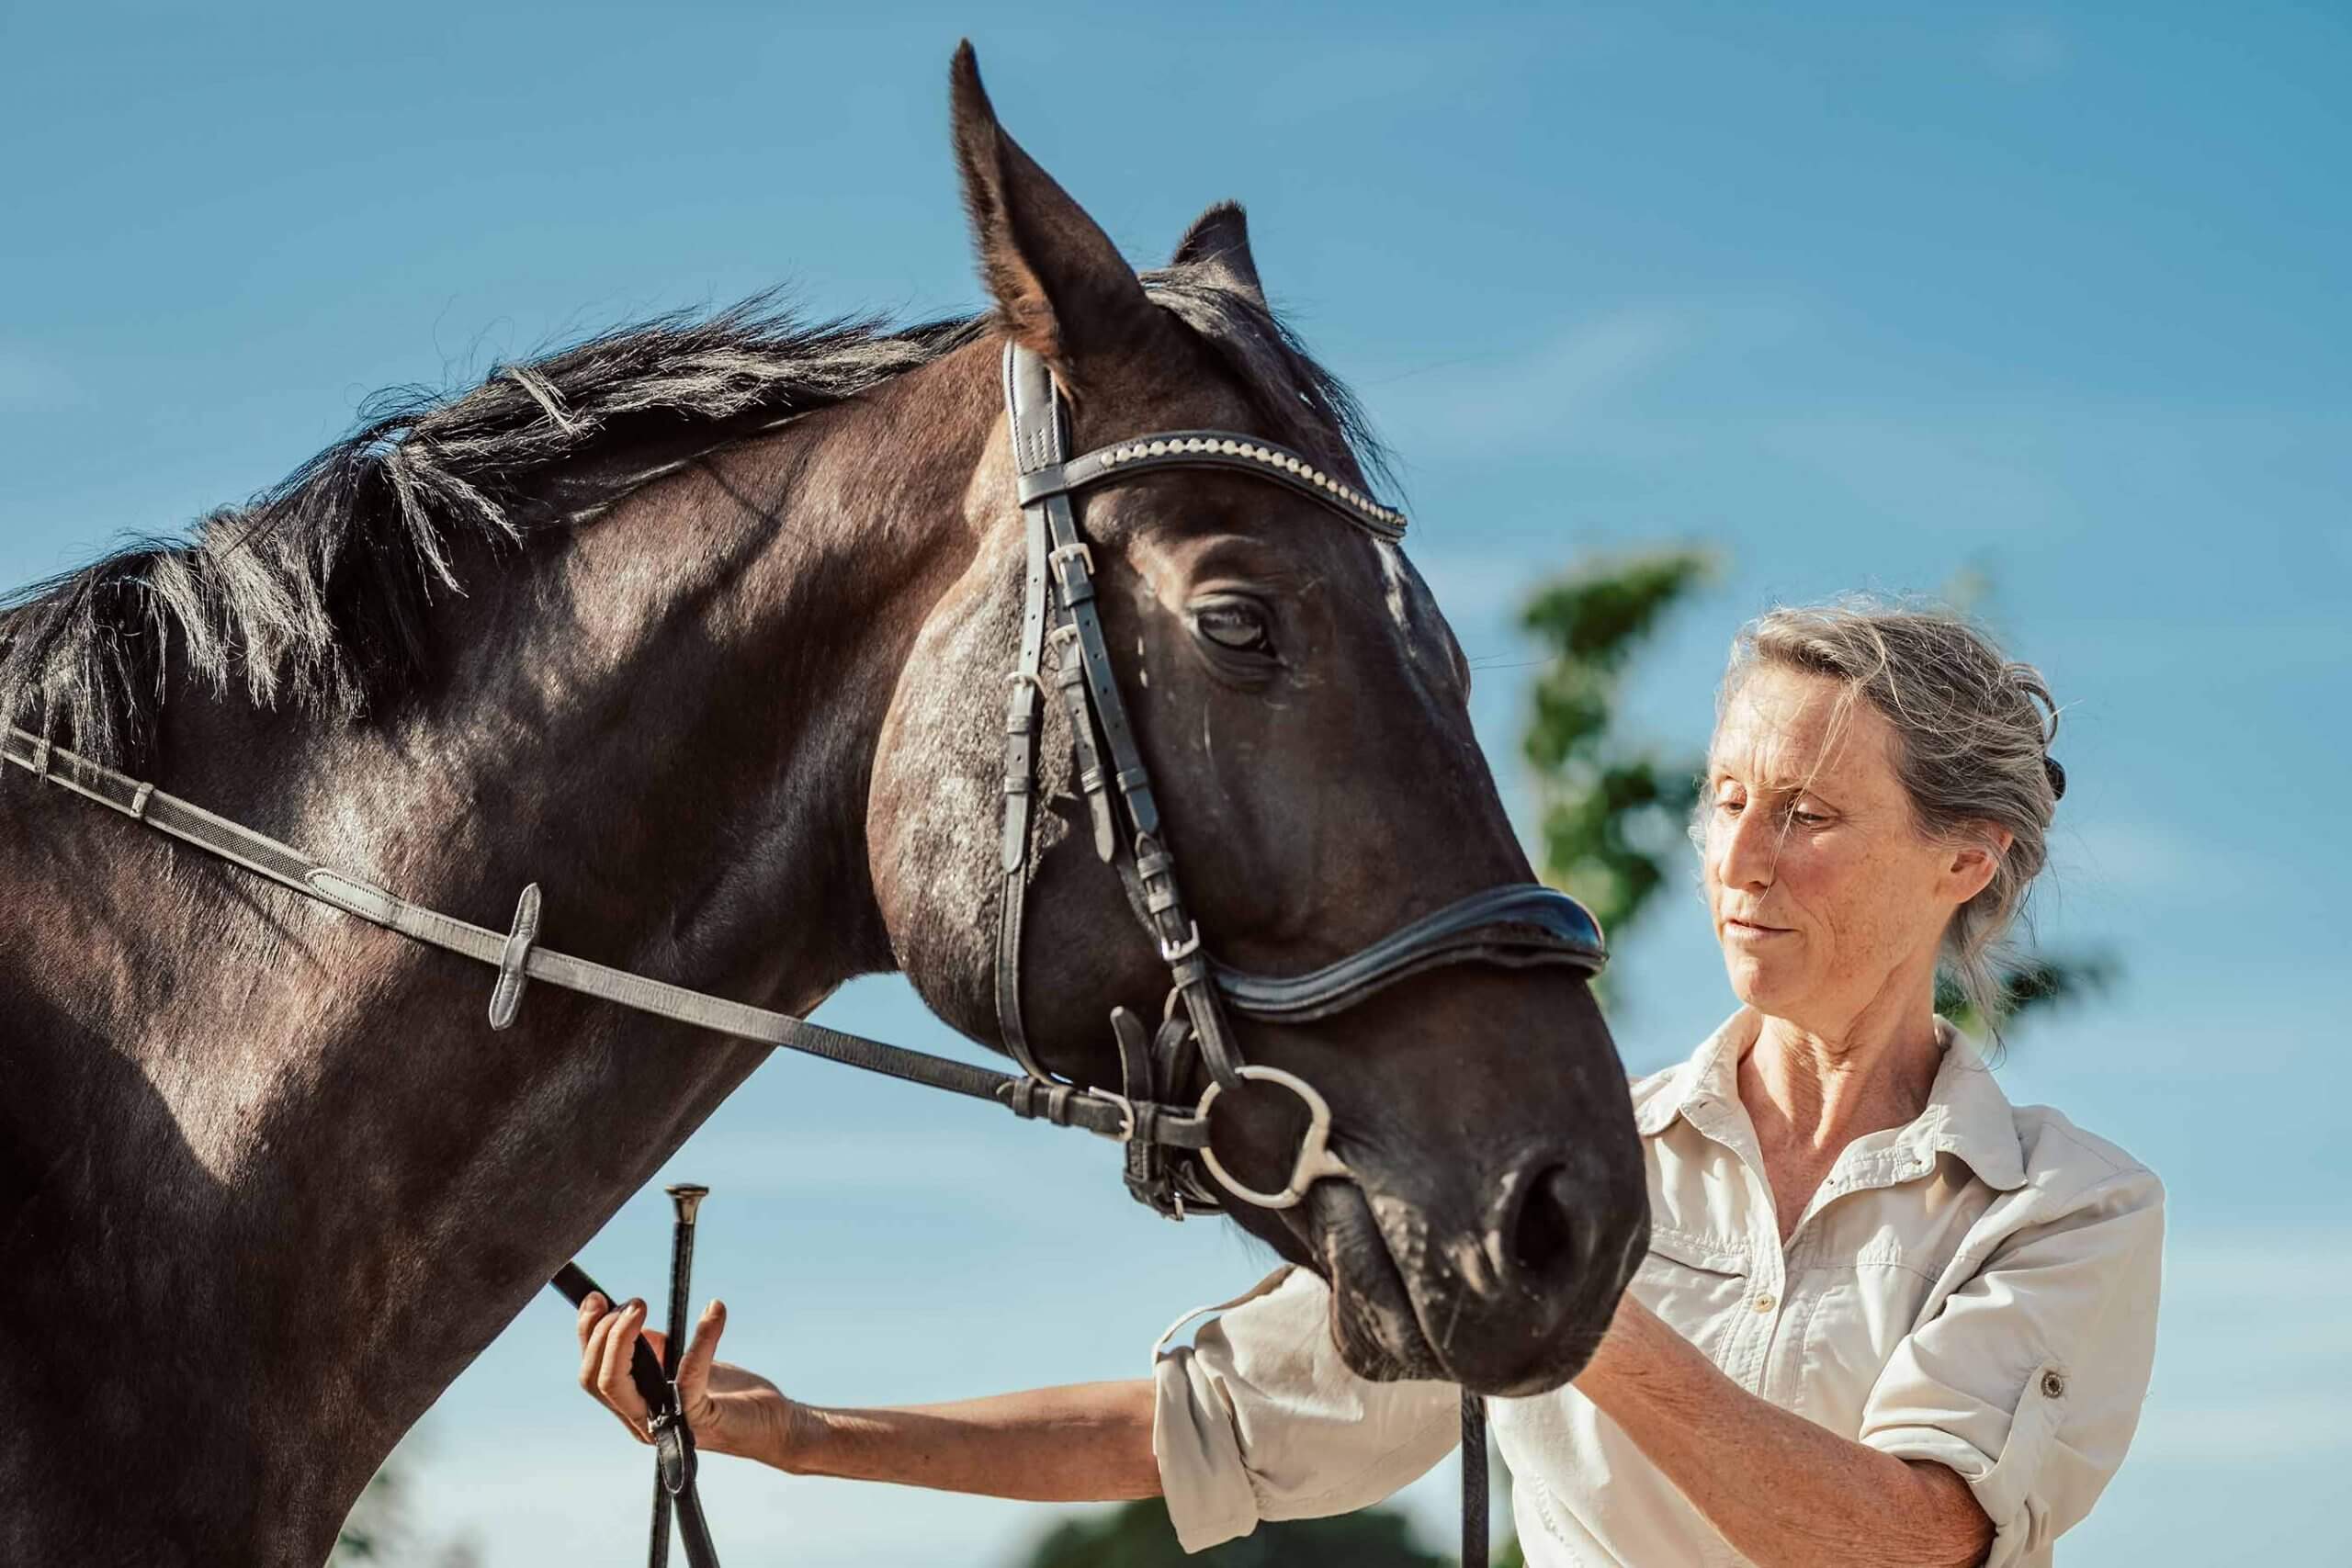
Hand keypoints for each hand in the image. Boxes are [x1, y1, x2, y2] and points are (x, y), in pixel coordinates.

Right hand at [574, 1291, 810, 1465]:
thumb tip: (637, 1326)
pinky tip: (714, 1311)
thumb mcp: (689, 1369)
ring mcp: (667, 1423)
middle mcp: (643, 1421)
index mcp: (636, 1407)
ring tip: (641, 1305)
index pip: (592, 1375)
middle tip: (631, 1303)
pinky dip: (700, 1339)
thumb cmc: (733, 1398)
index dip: (587, 1335)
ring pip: (617, 1385)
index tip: (597, 1298)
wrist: (776, 1428)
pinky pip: (688, 1375)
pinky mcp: (701, 1418)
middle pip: (595, 1381)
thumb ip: (661, 1353)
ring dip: (621, 1339)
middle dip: (601, 1335)